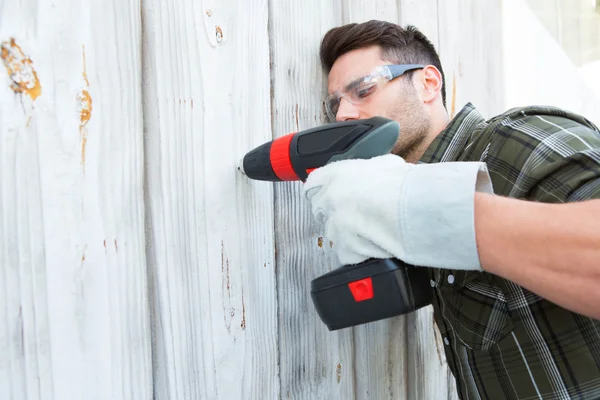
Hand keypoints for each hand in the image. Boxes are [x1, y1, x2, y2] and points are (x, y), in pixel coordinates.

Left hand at [302, 154, 493, 269]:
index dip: (322, 190)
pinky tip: (373, 245)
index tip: (329, 195)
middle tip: (356, 215)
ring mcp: (334, 224)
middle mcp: (329, 199)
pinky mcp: (344, 247)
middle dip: (335, 212)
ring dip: (347, 233)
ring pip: (333, 232)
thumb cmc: (402, 185)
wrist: (410, 209)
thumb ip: (369, 171)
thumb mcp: (385, 164)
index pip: (313, 183)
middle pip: (320, 209)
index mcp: (335, 175)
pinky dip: (357, 252)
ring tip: (370, 231)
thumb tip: (374, 173)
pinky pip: (346, 253)